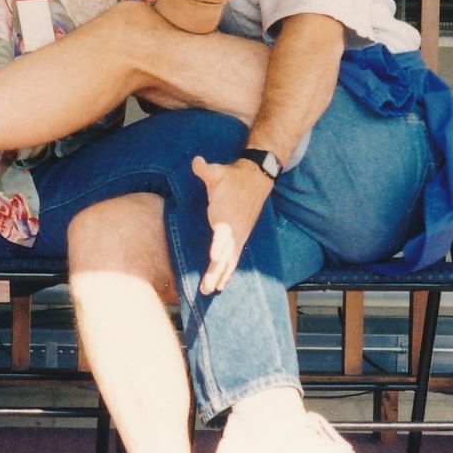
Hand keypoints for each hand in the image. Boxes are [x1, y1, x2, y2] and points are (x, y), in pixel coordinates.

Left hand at [191, 156, 274, 293]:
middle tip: (206, 288)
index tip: (214, 258)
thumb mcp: (218, 172)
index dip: (219, 246)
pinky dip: (227, 272)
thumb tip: (196, 161)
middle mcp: (234, 230)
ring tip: (210, 291)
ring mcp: (239, 236)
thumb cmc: (233, 178)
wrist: (256, 179)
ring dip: (220, 276)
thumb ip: (205, 170)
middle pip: (225, 255)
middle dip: (216, 272)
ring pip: (230, 261)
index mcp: (227, 216)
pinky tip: (221, 284)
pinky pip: (234, 259)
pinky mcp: (240, 238)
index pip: (223, 234)